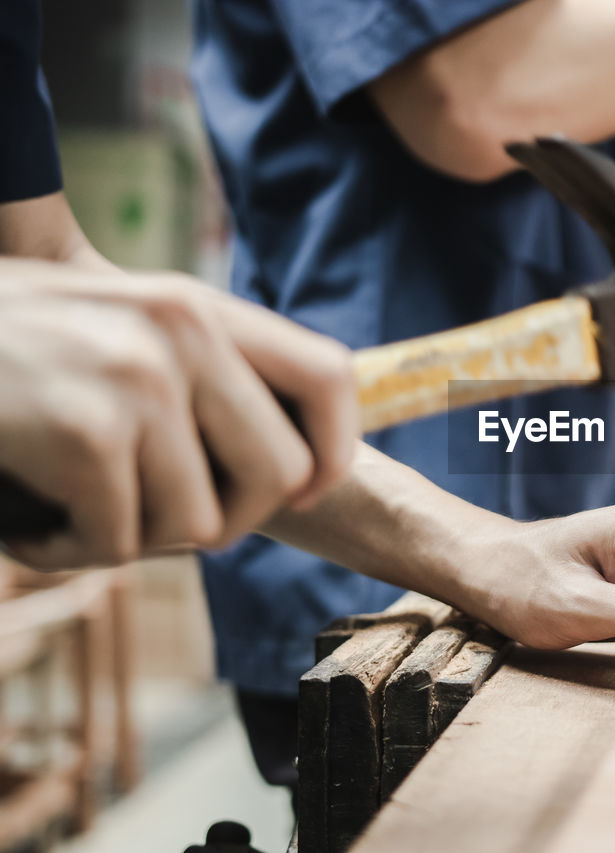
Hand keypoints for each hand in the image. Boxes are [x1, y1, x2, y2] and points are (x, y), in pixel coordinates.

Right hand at [0, 261, 357, 568]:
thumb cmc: (6, 354)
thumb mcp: (118, 333)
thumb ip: (202, 379)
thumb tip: (298, 470)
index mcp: (201, 307)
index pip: (331, 377)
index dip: (332, 451)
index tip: (298, 492)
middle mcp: (183, 330)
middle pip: (280, 477)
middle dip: (221, 519)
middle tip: (148, 513)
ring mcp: (138, 377)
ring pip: (200, 525)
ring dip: (129, 537)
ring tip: (65, 499)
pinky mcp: (88, 432)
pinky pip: (120, 543)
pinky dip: (66, 549)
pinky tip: (25, 514)